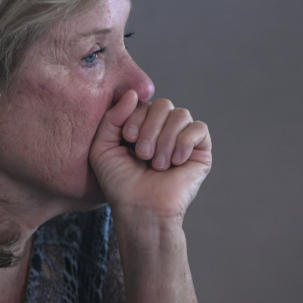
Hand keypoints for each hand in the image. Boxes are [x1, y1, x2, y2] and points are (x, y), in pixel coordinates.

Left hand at [90, 89, 210, 220]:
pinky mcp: (200, 151)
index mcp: (141, 126)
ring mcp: (182, 139)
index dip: (135, 116)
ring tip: (157, 164)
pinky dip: (184, 142)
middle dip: (150, 128)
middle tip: (142, 155)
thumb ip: (112, 117)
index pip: (143, 102)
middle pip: (163, 104)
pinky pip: (199, 128)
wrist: (140, 209)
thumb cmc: (120, 184)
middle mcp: (163, 130)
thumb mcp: (102, 148)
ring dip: (165, 139)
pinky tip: (175, 162)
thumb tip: (133, 93)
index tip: (127, 139)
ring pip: (181, 114)